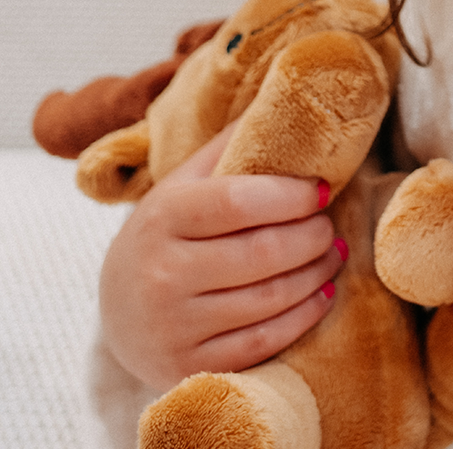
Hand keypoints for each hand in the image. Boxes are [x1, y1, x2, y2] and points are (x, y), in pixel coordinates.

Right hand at [99, 121, 344, 389]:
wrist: (120, 312)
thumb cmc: (169, 235)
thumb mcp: (185, 184)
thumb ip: (231, 144)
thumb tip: (286, 88)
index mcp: (163, 216)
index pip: (241, 201)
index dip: (294, 195)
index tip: (324, 189)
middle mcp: (161, 273)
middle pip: (265, 253)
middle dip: (314, 236)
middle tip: (331, 226)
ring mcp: (173, 324)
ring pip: (271, 298)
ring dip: (318, 273)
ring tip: (333, 254)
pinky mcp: (188, 365)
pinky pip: (266, 340)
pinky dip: (305, 315)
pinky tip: (322, 294)